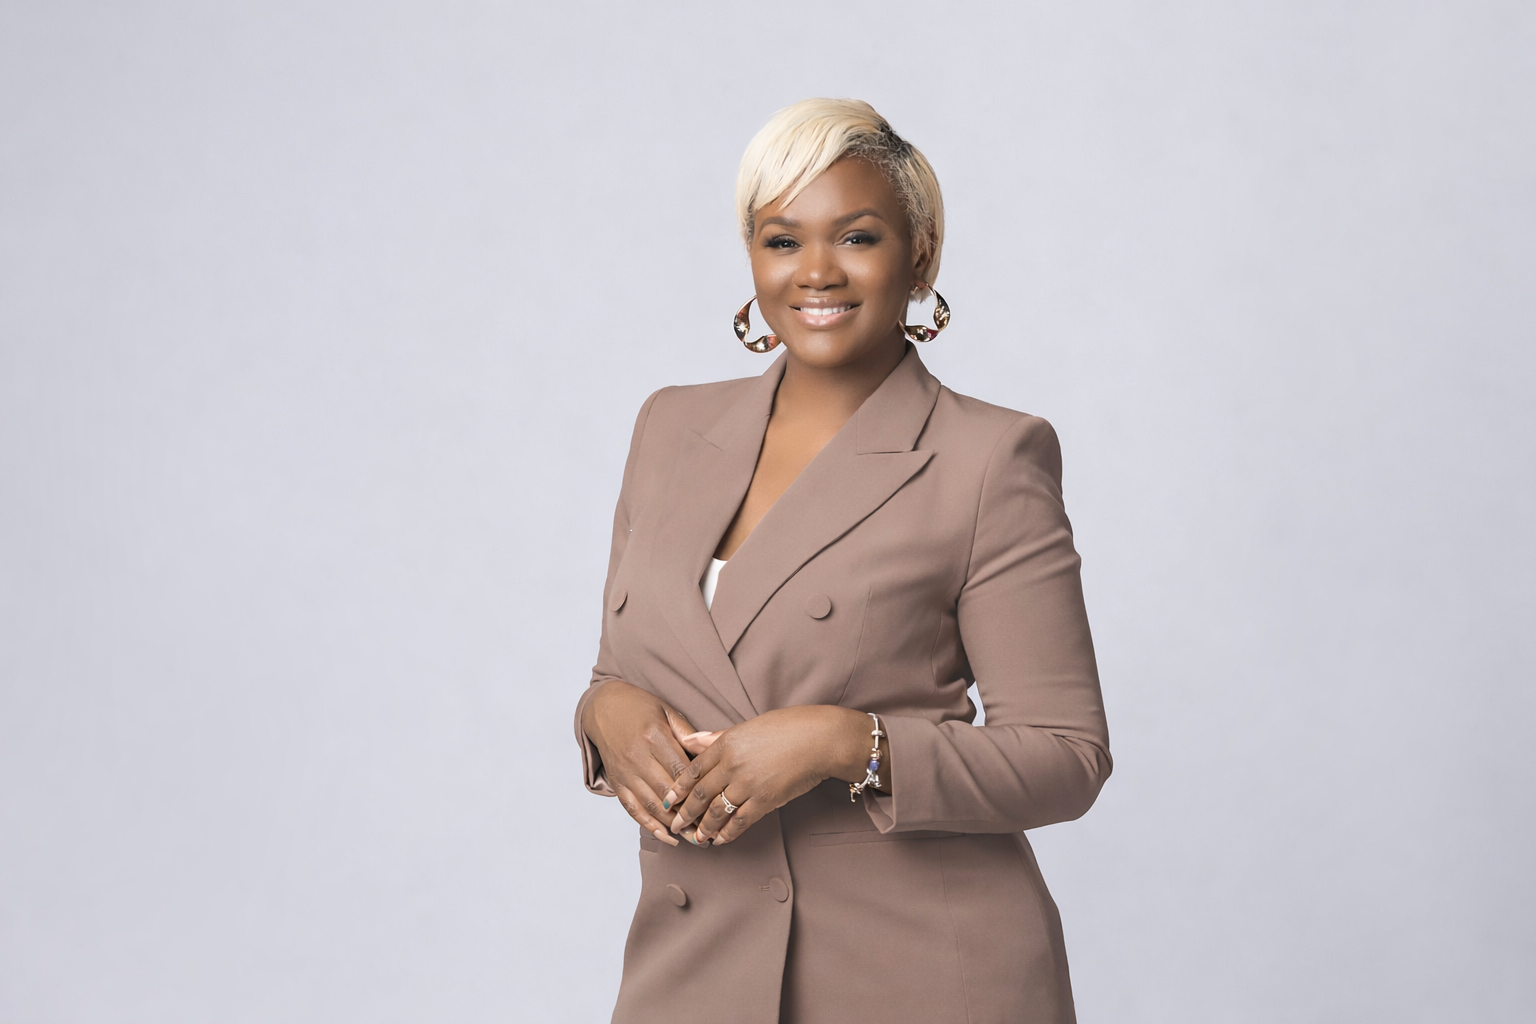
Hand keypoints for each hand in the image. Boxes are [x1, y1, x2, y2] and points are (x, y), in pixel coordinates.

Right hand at [582, 680, 720, 846]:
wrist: (603, 707)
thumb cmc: (639, 707)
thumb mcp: (666, 712)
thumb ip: (687, 733)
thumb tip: (708, 752)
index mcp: (654, 737)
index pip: (681, 770)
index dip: (698, 790)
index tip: (717, 804)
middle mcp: (638, 758)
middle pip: (668, 793)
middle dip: (690, 814)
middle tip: (712, 828)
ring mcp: (626, 773)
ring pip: (651, 805)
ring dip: (674, 825)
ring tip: (695, 838)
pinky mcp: (617, 783)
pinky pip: (633, 809)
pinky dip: (650, 826)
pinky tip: (668, 837)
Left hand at [664, 705, 874, 846]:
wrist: (820, 739)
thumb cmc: (788, 727)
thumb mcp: (748, 726)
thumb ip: (717, 737)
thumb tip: (690, 740)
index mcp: (726, 743)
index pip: (693, 769)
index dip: (677, 788)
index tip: (668, 800)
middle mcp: (732, 764)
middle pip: (700, 794)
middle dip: (685, 813)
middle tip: (674, 825)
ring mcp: (748, 784)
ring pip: (716, 811)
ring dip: (703, 827)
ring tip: (696, 838)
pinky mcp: (765, 800)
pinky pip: (740, 821)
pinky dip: (728, 833)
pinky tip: (720, 839)